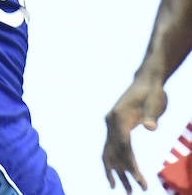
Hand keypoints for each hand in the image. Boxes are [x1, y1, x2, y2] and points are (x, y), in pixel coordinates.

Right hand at [103, 74, 166, 191]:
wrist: (146, 81)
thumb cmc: (152, 93)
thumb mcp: (155, 102)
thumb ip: (151, 115)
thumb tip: (150, 127)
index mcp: (119, 115)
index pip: (123, 144)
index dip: (130, 163)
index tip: (139, 180)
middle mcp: (111, 120)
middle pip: (114, 150)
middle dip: (123, 172)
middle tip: (133, 192)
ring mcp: (112, 123)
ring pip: (110, 151)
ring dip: (117, 171)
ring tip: (126, 190)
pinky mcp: (116, 127)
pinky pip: (113, 147)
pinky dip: (115, 161)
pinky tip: (120, 175)